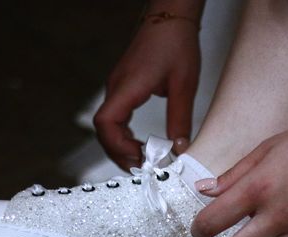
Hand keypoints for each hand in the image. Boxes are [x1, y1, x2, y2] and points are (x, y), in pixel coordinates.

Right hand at [94, 19, 200, 168]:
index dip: (118, 145)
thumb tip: (179, 149)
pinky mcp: (124, 88)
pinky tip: (141, 143)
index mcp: (128, 86)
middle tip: (144, 166)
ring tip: (144, 159)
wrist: (170, 18)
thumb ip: (180, 120)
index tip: (140, 158)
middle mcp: (117, 88)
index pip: (106, 122)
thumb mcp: (184, 86)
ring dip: (122, 146)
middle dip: (119, 152)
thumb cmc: (175, 43)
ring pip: (108, 125)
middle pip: (103, 129)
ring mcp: (118, 88)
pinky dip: (124, 135)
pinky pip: (116, 118)